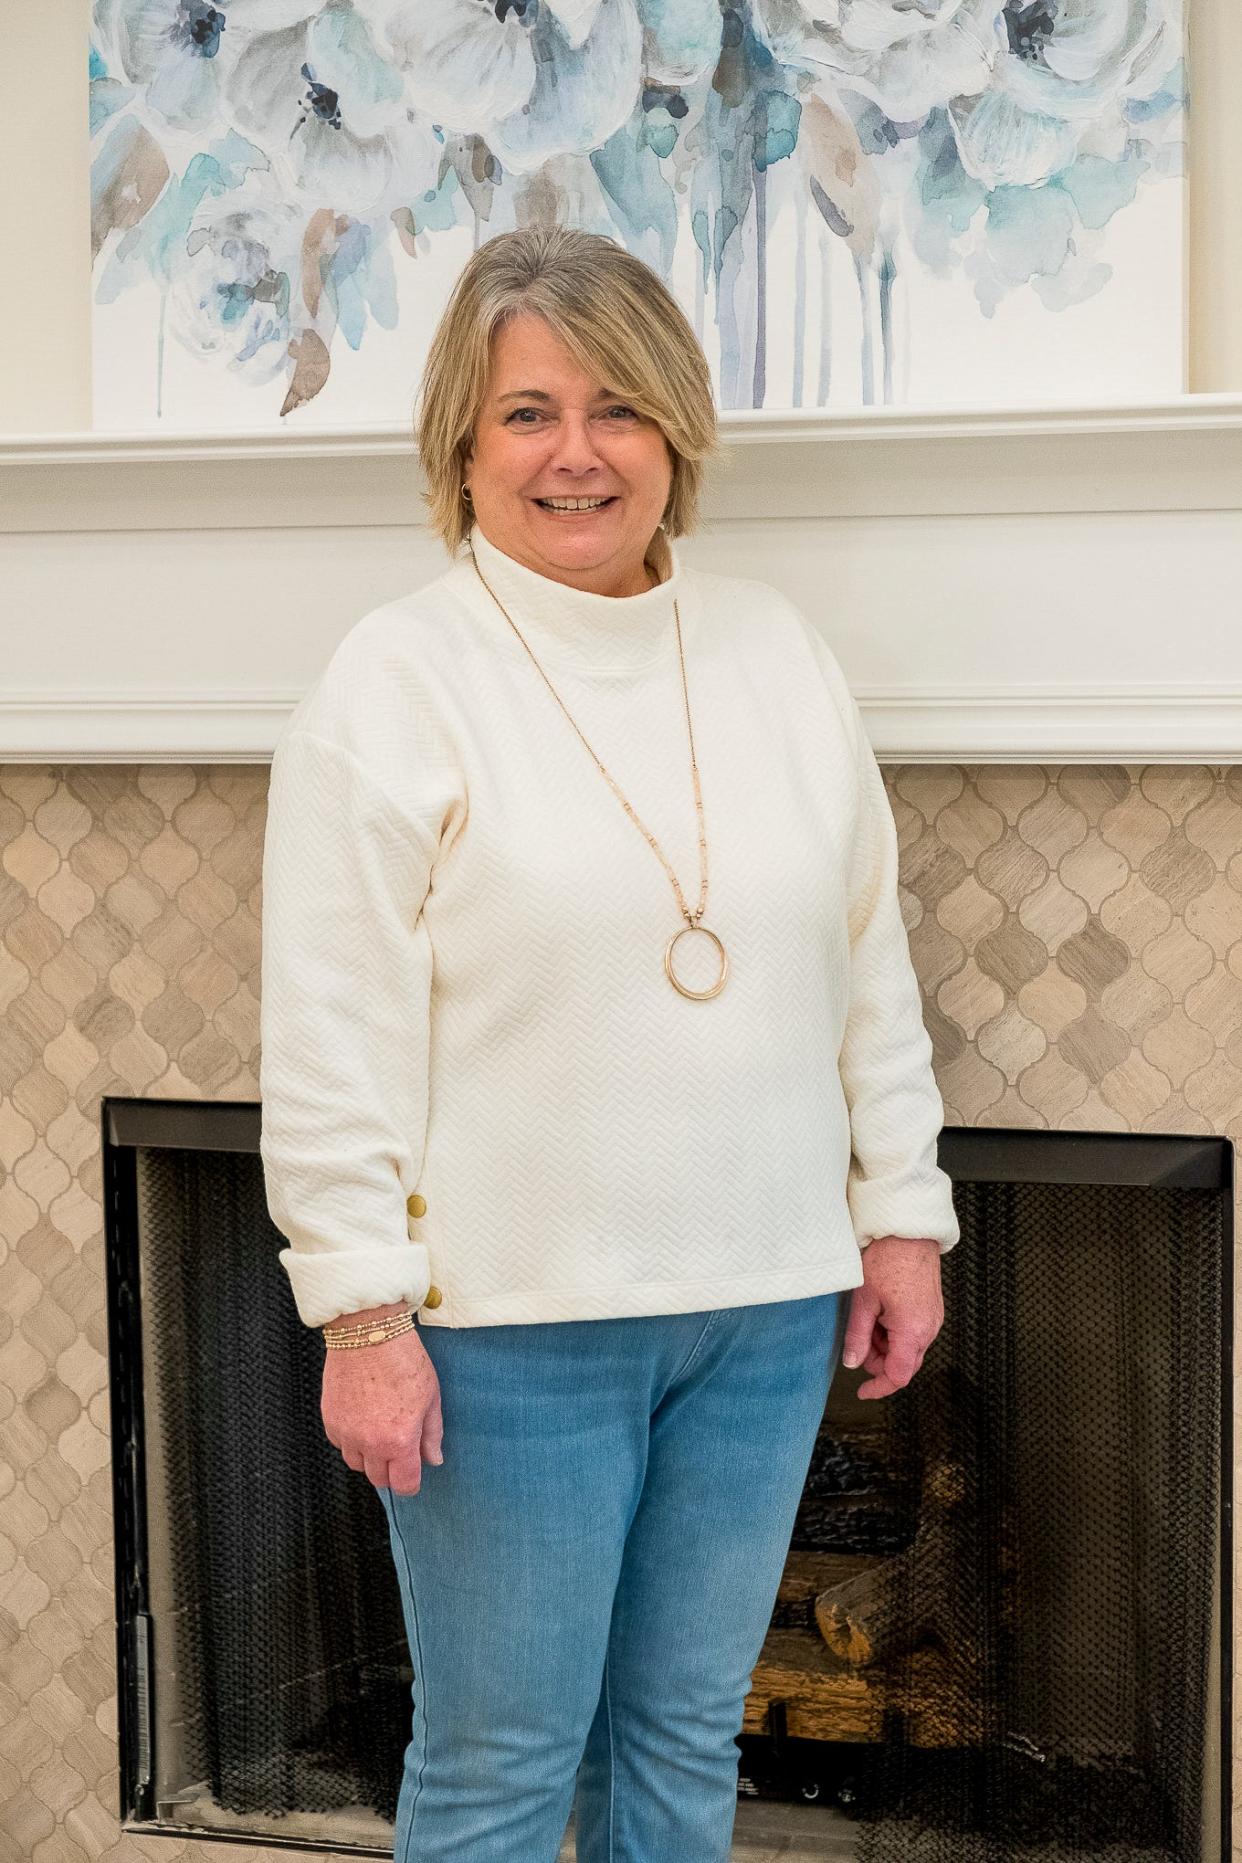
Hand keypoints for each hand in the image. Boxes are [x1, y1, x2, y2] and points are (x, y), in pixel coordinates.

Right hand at [321, 1325, 444, 1495]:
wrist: (367, 1333)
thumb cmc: (403, 1359)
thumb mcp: (430, 1396)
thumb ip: (432, 1433)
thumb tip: (433, 1459)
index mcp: (400, 1440)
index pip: (404, 1484)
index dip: (411, 1483)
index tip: (413, 1474)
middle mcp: (370, 1443)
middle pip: (378, 1479)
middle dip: (391, 1470)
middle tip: (400, 1449)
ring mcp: (346, 1433)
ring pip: (357, 1464)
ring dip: (370, 1456)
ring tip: (381, 1432)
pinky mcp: (329, 1420)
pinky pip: (341, 1444)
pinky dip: (351, 1440)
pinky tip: (363, 1420)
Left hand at [841, 1235, 943, 1399]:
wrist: (909, 1233)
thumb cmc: (887, 1261)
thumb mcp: (863, 1301)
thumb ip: (858, 1336)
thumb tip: (852, 1363)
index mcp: (912, 1331)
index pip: (898, 1376)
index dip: (878, 1387)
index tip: (862, 1391)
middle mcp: (929, 1330)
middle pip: (903, 1364)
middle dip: (879, 1361)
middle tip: (859, 1340)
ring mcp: (933, 1320)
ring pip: (907, 1349)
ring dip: (886, 1344)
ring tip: (869, 1316)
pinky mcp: (932, 1310)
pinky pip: (914, 1333)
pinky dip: (895, 1332)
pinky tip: (882, 1311)